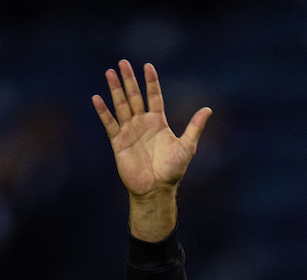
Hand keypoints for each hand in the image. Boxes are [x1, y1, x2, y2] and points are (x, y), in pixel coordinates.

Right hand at [92, 60, 210, 198]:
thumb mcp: (187, 147)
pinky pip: (109, 124)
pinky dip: (103, 112)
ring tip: (110, 73)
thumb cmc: (173, 170)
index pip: (154, 96)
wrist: (156, 189)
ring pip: (121, 105)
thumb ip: (195, 127)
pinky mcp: (118, 142)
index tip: (148, 66)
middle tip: (123, 63)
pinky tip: (97, 98)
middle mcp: (143, 123)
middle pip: (134, 96)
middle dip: (129, 80)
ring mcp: (130, 131)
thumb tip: (209, 109)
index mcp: (158, 122)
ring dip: (115, 90)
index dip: (151, 82)